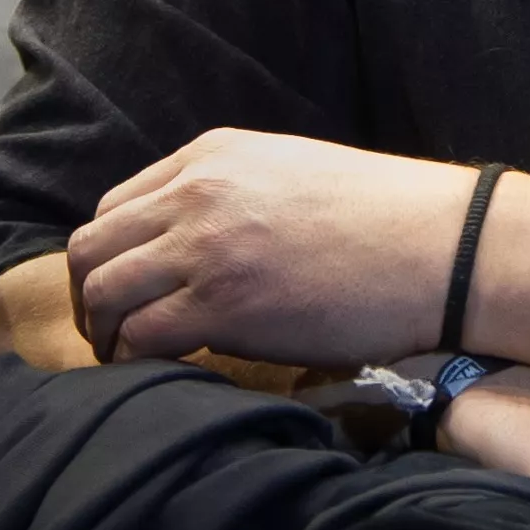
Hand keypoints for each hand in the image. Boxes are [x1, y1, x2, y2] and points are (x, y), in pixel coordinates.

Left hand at [63, 129, 483, 368]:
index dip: (109, 256)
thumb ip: (231, 194)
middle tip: (108, 333)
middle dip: (90, 296)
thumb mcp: (288, 171)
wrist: (439, 246)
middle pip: (93, 248)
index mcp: (208, 156)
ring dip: (105, 332)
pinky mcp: (222, 306)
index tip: (122, 290)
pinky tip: (158, 373)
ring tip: (125, 359)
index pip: (114, 206)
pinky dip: (137, 359)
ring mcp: (204, 249)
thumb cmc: (383, 216)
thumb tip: (200, 242)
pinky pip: (143, 336)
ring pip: (105, 291)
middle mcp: (194, 194)